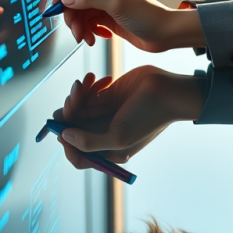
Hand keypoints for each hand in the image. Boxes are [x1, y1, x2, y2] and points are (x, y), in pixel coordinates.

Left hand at [53, 67, 206, 168]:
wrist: (169, 91)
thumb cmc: (148, 118)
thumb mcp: (119, 137)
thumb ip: (89, 141)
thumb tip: (64, 136)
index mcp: (108, 150)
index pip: (78, 155)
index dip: (66, 144)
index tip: (63, 129)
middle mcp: (105, 133)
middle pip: (74, 128)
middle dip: (70, 111)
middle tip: (76, 95)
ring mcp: (106, 113)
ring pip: (79, 108)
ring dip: (77, 94)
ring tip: (86, 82)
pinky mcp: (110, 95)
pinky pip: (88, 93)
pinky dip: (89, 85)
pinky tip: (102, 78)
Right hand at [55, 0, 203, 52]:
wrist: (165, 34)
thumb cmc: (147, 15)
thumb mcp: (117, 5)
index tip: (55, 9)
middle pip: (76, 0)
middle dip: (73, 18)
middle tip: (76, 33)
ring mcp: (107, 7)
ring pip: (81, 15)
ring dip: (81, 28)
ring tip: (88, 40)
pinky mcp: (109, 21)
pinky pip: (90, 25)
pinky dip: (90, 33)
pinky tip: (101, 38)